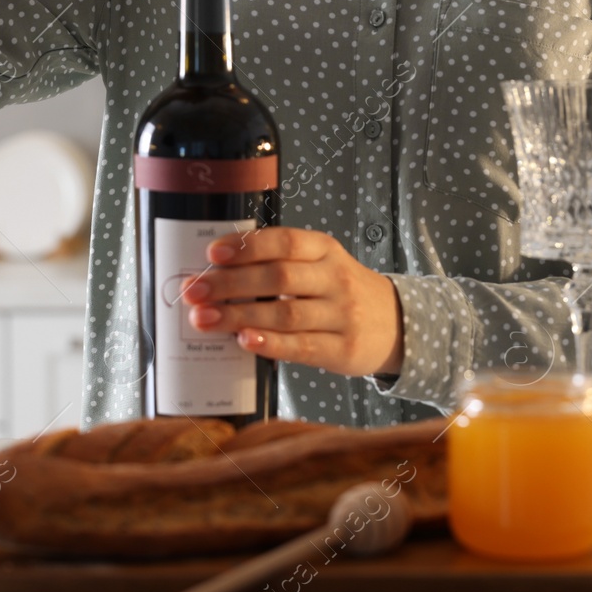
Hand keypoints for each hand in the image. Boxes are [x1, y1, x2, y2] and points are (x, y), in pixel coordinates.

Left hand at [183, 227, 403, 377]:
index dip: (247, 247)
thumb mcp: (321, 266)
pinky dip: (270, 342)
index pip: (284, 242)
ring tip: (204, 320)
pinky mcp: (343, 349)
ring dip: (239, 316)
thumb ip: (280, 265)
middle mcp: (336, 279)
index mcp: (325, 250)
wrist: (397, 325)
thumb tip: (218, 272)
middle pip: (278, 278)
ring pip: (285, 313)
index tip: (212, 254)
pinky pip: (301, 346)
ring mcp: (342, 315)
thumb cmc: (341, 293)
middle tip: (194, 291)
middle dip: (230, 284)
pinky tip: (244, 341)